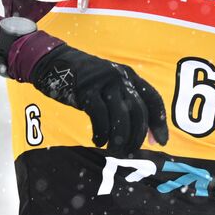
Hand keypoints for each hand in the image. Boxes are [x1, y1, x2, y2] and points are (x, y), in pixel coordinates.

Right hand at [30, 44, 168, 153]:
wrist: (54, 63)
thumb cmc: (85, 81)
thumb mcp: (110, 86)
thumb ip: (126, 103)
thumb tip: (146, 135)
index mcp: (130, 75)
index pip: (153, 99)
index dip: (159, 122)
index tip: (160, 142)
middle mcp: (120, 78)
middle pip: (138, 111)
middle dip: (138, 136)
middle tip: (131, 151)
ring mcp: (103, 83)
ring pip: (121, 117)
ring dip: (120, 139)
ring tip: (115, 150)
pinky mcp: (86, 91)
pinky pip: (100, 118)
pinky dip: (101, 134)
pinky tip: (98, 141)